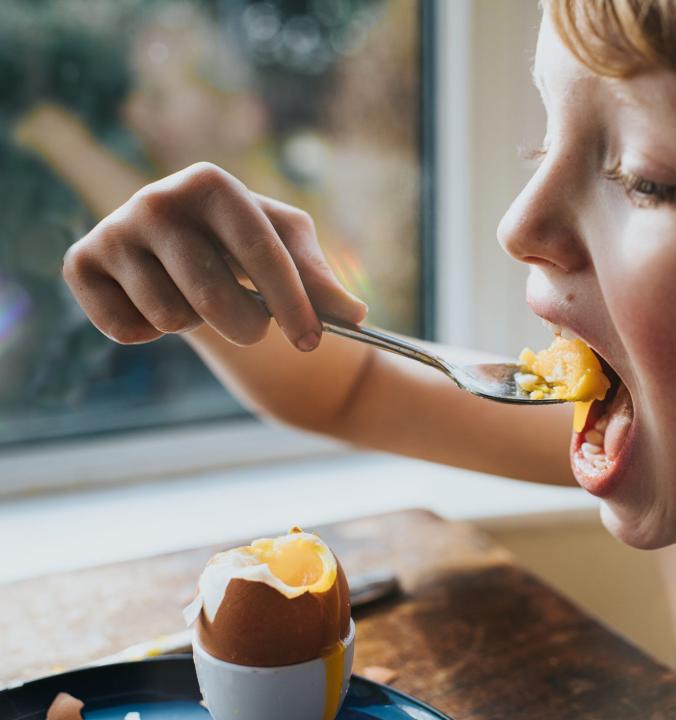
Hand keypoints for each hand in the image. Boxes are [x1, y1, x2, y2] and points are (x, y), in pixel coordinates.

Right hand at [63, 162, 366, 350]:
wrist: (179, 240)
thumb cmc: (245, 241)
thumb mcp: (289, 248)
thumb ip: (321, 279)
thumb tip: (355, 314)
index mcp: (212, 183)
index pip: (260, 251)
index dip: (291, 302)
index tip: (313, 341)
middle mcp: (156, 198)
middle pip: (214, 294)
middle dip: (248, 327)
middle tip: (256, 329)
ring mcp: (113, 229)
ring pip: (170, 316)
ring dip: (196, 325)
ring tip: (197, 298)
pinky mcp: (80, 263)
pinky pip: (123, 328)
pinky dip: (148, 331)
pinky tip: (154, 303)